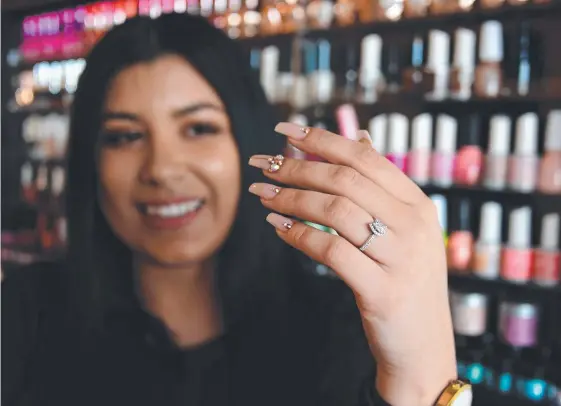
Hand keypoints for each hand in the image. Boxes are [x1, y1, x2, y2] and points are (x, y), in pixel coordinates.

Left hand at [248, 123, 456, 405]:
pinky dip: (298, 235)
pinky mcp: (382, 291)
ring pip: (334, 211)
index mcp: (419, 204)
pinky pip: (330, 252)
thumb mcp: (403, 230)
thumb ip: (381, 188)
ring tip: (262, 194)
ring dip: (290, 199)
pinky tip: (277, 227)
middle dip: (296, 167)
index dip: (322, 140)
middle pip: (345, 180)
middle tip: (262, 165)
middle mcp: (414, 225)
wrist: (423, 347)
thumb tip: (361, 139)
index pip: (365, 158)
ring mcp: (401, 258)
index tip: (284, 131)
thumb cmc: (404, 282)